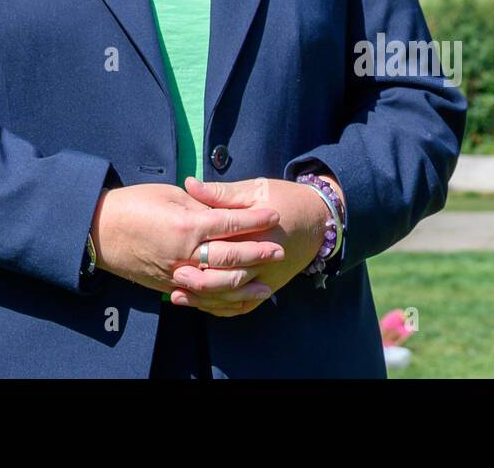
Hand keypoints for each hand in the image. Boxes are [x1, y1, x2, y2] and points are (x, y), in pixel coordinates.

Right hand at [90, 182, 286, 304]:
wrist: (100, 231)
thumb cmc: (133, 204)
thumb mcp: (169, 195)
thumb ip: (199, 205)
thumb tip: (224, 209)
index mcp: (186, 224)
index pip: (230, 223)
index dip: (255, 219)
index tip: (273, 214)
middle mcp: (185, 253)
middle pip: (231, 257)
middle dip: (258, 253)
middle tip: (279, 250)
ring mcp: (177, 274)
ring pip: (220, 286)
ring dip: (246, 286)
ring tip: (266, 285)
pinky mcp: (169, 287)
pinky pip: (201, 298)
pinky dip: (222, 301)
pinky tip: (236, 300)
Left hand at [167, 177, 331, 315]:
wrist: (319, 219)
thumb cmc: (285, 198)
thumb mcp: (255, 189)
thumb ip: (221, 193)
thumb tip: (189, 184)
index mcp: (258, 235)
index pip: (225, 248)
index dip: (199, 252)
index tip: (175, 252)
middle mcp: (264, 262)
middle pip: (228, 279)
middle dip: (199, 282)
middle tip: (174, 278)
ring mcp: (267, 278)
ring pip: (233, 297)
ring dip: (206, 299)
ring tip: (178, 296)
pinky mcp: (269, 286)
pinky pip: (244, 305)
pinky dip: (223, 308)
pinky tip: (202, 304)